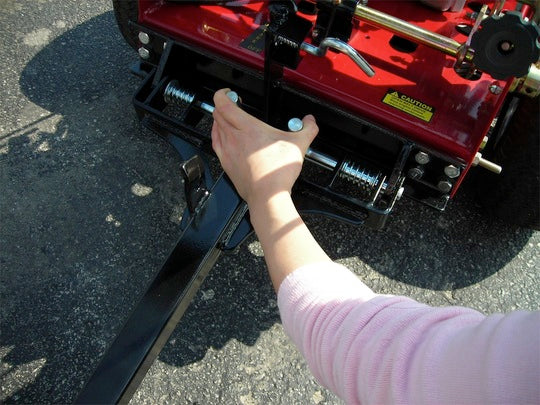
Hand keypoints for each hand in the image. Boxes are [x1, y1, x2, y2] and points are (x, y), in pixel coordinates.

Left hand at [211, 89, 317, 206]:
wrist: (267, 195)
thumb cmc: (277, 172)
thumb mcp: (299, 145)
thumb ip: (307, 129)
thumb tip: (310, 121)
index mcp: (248, 128)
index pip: (224, 104)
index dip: (222, 94)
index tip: (228, 93)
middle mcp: (234, 138)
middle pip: (218, 114)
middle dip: (223, 105)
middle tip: (232, 104)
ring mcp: (227, 151)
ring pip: (215, 128)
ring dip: (219, 119)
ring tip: (227, 118)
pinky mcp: (226, 163)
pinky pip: (215, 143)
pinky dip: (217, 135)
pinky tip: (222, 137)